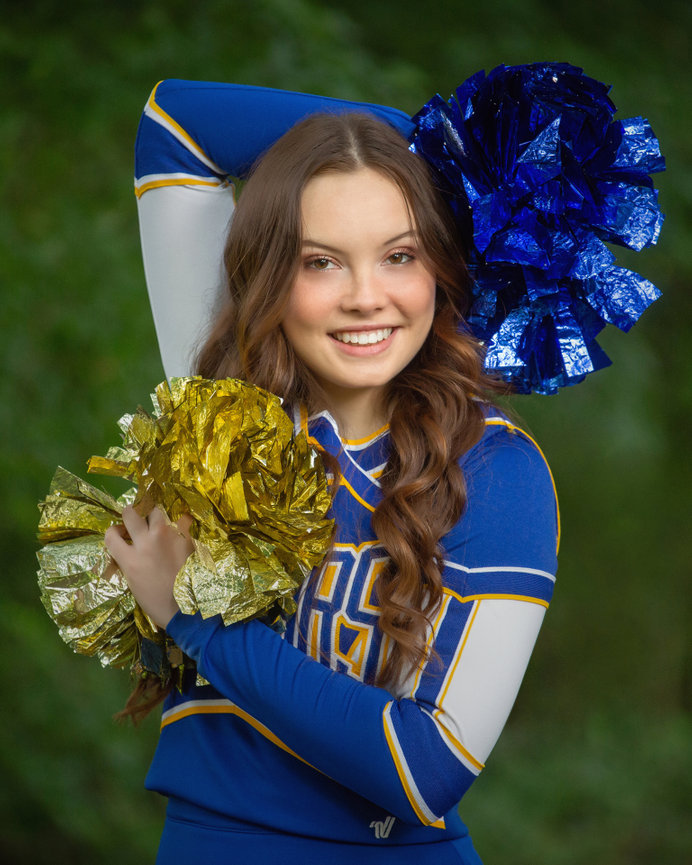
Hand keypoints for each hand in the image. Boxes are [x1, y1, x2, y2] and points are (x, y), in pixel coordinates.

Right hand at [104, 506, 193, 628]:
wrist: (185, 608)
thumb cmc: (155, 601)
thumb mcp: (132, 581)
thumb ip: (127, 559)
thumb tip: (127, 545)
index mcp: (130, 559)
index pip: (111, 534)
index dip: (113, 532)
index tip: (119, 535)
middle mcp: (147, 542)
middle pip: (131, 512)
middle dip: (131, 515)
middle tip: (137, 522)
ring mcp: (167, 537)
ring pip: (155, 510)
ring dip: (154, 515)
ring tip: (158, 524)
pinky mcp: (185, 536)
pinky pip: (179, 519)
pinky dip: (177, 523)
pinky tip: (177, 531)